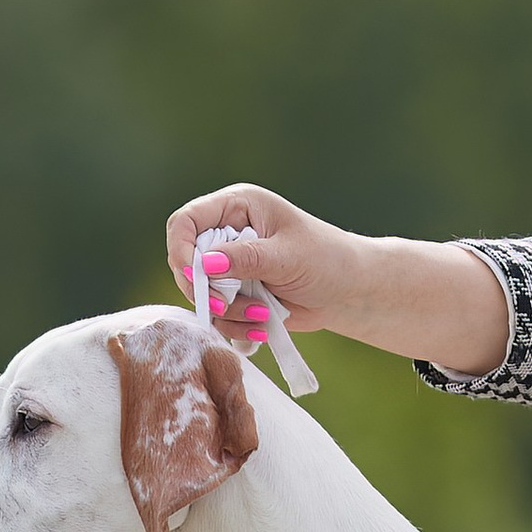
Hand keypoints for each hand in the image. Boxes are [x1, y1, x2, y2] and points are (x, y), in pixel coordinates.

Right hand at [161, 183, 511, 375]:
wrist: (351, 291)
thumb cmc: (327, 260)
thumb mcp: (286, 256)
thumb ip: (245, 259)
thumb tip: (204, 264)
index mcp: (237, 207)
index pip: (186, 222)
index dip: (180, 248)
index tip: (191, 276)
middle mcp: (228, 233)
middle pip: (185, 262)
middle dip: (205, 289)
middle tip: (225, 305)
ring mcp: (230, 266)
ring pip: (201, 294)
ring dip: (227, 312)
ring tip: (262, 314)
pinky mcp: (236, 294)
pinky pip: (218, 315)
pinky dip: (237, 325)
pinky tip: (264, 324)